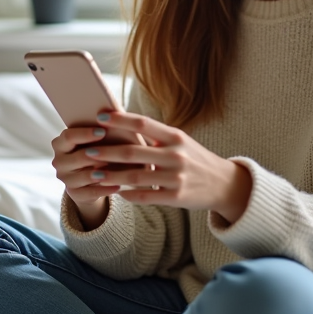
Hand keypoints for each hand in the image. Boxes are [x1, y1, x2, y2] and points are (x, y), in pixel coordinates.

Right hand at [51, 122, 124, 229]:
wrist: (92, 176)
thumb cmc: (98, 147)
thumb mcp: (97, 137)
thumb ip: (101, 124)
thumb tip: (112, 109)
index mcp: (60, 143)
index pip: (68, 136)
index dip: (85, 134)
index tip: (103, 131)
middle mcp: (59, 161)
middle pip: (76, 157)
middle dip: (96, 155)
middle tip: (115, 152)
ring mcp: (65, 179)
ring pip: (83, 176)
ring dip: (101, 173)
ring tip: (118, 170)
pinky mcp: (75, 194)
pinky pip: (90, 193)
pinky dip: (105, 189)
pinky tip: (119, 185)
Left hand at [77, 111, 252, 223]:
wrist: (224, 184)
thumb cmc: (195, 159)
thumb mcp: (179, 142)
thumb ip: (156, 136)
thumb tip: (122, 125)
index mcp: (175, 137)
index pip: (143, 123)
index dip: (120, 119)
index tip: (99, 116)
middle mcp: (176, 155)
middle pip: (134, 152)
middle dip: (108, 152)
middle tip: (88, 152)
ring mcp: (176, 177)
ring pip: (136, 176)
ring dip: (112, 176)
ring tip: (94, 175)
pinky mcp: (177, 197)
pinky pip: (147, 196)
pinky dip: (130, 195)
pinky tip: (118, 194)